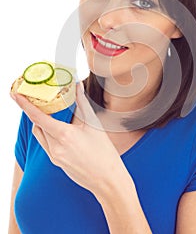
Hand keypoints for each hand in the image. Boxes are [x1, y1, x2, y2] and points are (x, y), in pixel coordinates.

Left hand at [10, 82, 127, 198]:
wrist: (107, 180)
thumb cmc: (104, 153)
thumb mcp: (94, 125)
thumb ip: (82, 103)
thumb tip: (77, 86)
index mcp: (64, 136)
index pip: (38, 117)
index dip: (25, 105)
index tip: (16, 95)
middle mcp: (55, 147)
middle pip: (37, 125)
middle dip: (36, 112)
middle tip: (40, 100)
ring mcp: (55, 157)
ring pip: (41, 135)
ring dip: (42, 123)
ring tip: (51, 114)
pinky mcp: (57, 163)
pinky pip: (47, 144)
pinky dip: (49, 134)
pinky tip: (60, 130)